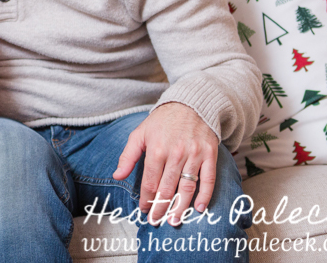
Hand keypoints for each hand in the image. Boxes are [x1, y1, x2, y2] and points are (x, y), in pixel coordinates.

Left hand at [113, 103, 219, 226]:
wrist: (191, 104)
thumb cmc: (162, 121)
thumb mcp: (140, 133)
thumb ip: (128, 156)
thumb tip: (117, 176)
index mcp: (156, 149)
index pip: (149, 182)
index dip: (146, 199)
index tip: (143, 210)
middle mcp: (175, 153)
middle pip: (167, 188)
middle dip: (160, 208)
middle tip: (156, 222)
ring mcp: (194, 155)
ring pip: (187, 187)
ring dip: (180, 207)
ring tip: (174, 221)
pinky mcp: (210, 155)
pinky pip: (208, 179)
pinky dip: (205, 195)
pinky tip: (200, 209)